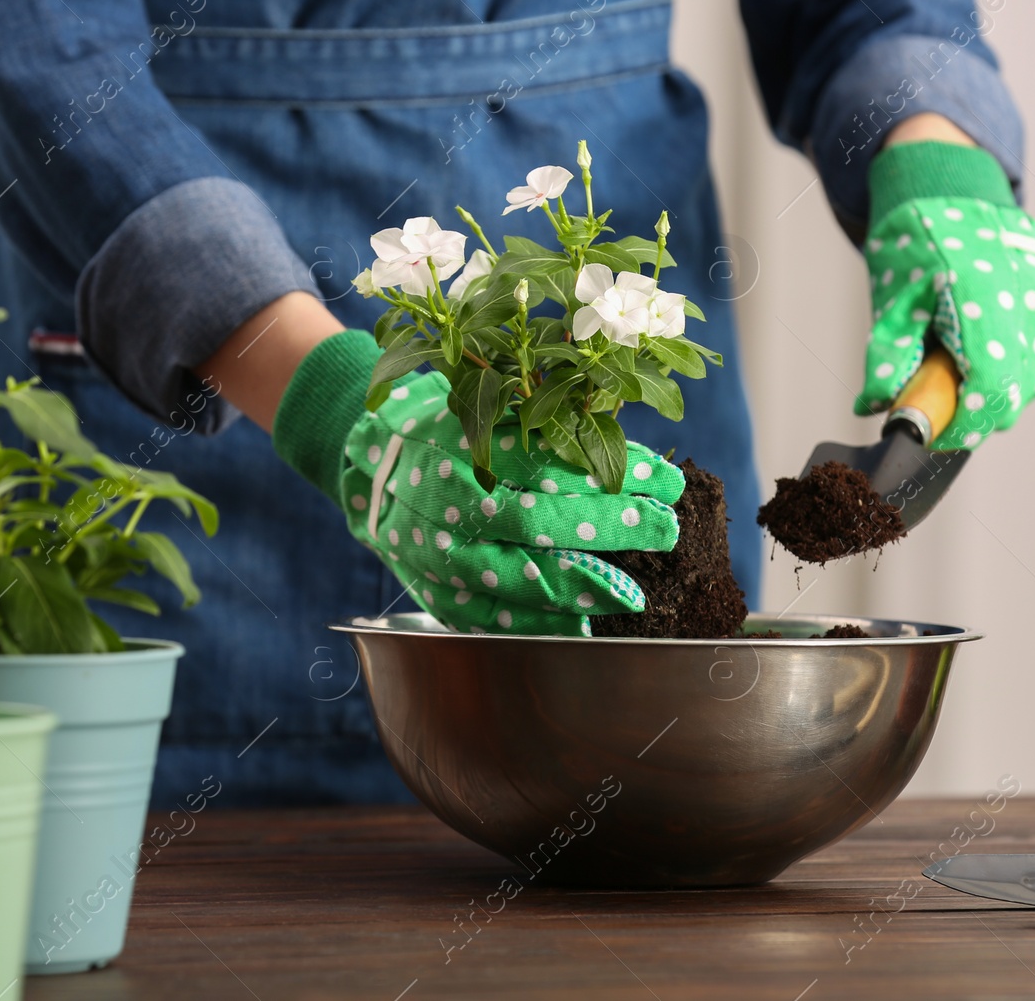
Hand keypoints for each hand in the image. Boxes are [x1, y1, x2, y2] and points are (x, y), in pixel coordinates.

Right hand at [272, 331, 684, 635]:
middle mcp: (448, 502)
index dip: (614, 474)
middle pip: (540, 523)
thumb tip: (614, 428)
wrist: (367, 466)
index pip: (552, 462)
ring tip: (632, 595)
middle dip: (611, 531)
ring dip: (583, 590)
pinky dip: (541, 626)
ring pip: (518, 578)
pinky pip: (491, 618)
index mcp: (464, 447)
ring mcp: (438, 553)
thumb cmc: (442, 428)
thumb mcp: (484, 404)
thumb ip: (541, 417)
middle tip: (665, 532)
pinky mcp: (435, 590)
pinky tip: (584, 629)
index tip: (666, 480)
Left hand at [856, 141, 1034, 448]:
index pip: (991, 389)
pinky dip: (1021, 372)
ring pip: (1030, 388)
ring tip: (964, 350)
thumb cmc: (921, 250)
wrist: (963, 202)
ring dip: (994, 387)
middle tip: (938, 385)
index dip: (963, 425)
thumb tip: (876, 408)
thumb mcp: (892, 302)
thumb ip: (888, 359)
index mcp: (986, 298)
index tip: (934, 432)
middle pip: (1010, 397)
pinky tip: (994, 344)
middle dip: (969, 408)